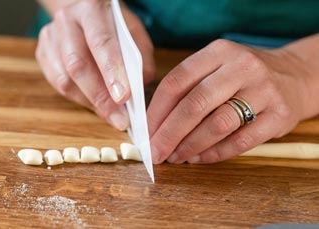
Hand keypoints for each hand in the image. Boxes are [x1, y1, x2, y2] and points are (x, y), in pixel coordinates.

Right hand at [36, 0, 154, 129]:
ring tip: (111, 115)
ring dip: (90, 103)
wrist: (87, 15)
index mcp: (91, 9)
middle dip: (100, 97)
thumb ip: (140, 57)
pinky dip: (79, 99)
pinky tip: (96, 104)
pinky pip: (57, 84)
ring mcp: (51, 37)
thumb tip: (140, 86)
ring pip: (64, 79)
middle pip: (77, 64)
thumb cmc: (113, 26)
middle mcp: (66, 20)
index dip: (112, 73)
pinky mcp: (43, 53)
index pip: (101, 42)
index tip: (124, 98)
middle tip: (119, 119)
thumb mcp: (134, 33)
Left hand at [148, 39, 314, 163]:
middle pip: (195, 104)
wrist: (294, 76)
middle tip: (156, 153)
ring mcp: (263, 90)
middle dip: (169, 134)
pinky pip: (241, 141)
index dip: (156, 111)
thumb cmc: (242, 77)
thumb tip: (153, 125)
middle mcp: (241, 66)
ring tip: (176, 157)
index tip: (144, 133)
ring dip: (191, 146)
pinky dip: (215, 153)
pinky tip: (199, 158)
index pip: (177, 81)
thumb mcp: (216, 68)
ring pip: (218, 124)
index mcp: (218, 52)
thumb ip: (187, 89)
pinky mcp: (279, 115)